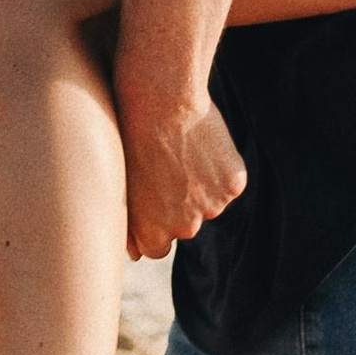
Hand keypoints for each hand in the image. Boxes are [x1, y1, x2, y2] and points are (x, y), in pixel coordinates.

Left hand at [115, 90, 247, 263]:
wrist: (160, 100)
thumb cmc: (131, 137)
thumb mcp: (122, 185)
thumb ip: (130, 226)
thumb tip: (133, 254)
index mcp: (153, 234)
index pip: (158, 248)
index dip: (155, 220)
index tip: (152, 195)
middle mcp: (184, 228)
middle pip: (186, 225)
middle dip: (180, 202)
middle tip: (168, 165)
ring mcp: (212, 207)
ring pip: (210, 202)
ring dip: (203, 184)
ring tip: (184, 150)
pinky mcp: (233, 185)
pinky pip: (229, 182)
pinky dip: (222, 167)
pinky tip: (204, 144)